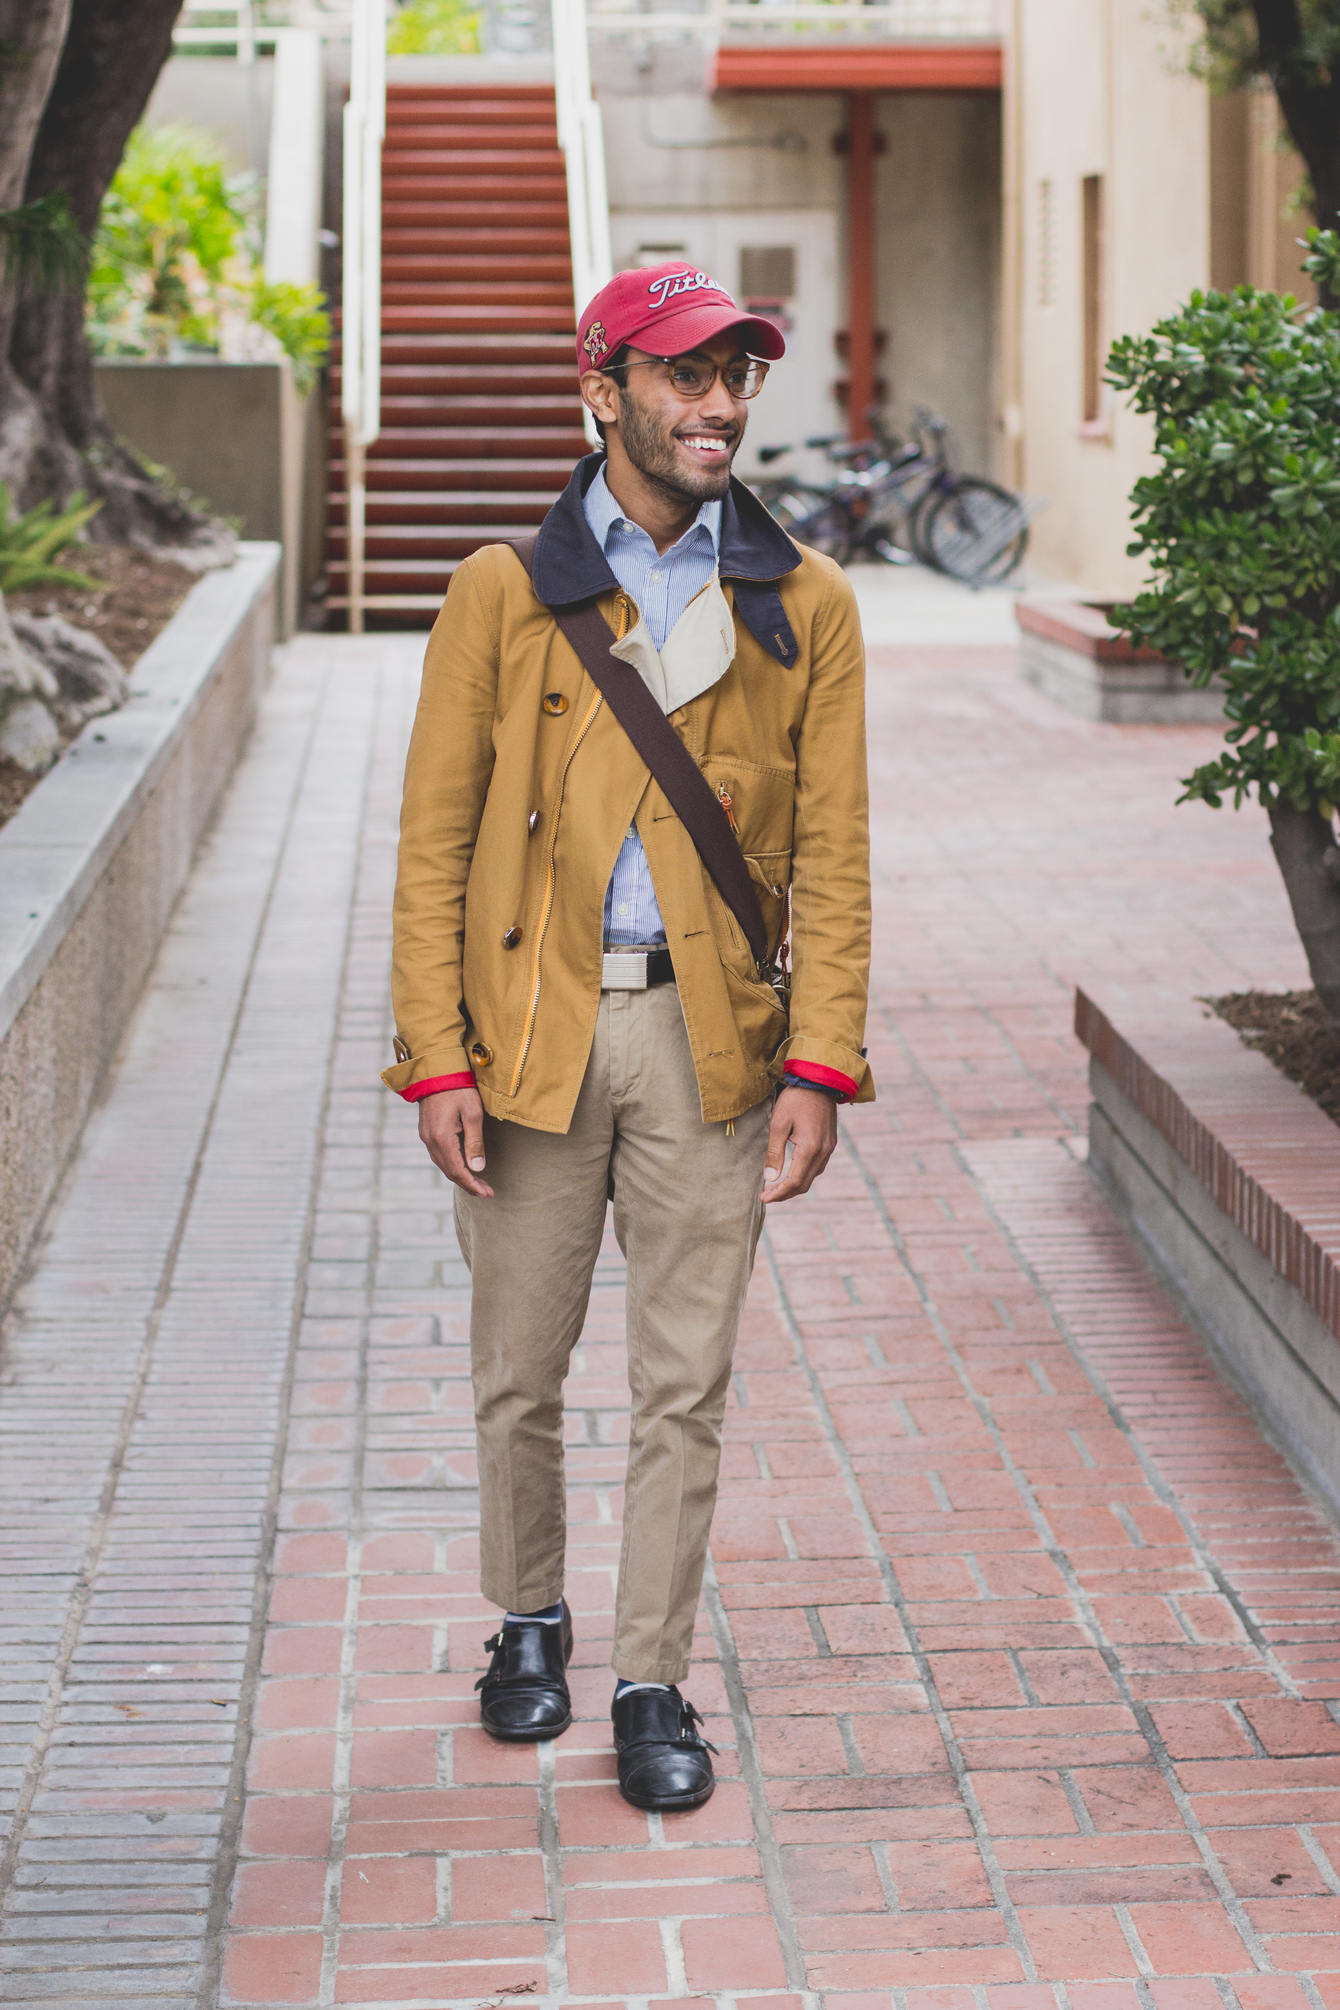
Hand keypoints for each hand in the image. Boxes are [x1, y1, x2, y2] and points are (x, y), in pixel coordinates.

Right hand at [418, 1085, 493, 1197]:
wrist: (437, 1069)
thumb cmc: (458, 1088)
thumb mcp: (473, 1113)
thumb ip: (475, 1142)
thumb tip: (478, 1169)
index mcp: (441, 1137)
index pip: (458, 1170)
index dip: (473, 1184)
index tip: (488, 1193)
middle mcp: (430, 1140)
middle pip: (449, 1171)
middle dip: (468, 1184)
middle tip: (486, 1192)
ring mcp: (426, 1136)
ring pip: (443, 1165)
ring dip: (460, 1177)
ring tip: (477, 1185)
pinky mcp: (427, 1131)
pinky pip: (438, 1156)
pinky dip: (451, 1166)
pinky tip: (462, 1168)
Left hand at [762, 1086, 837, 1203]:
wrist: (819, 1081)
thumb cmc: (795, 1099)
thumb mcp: (778, 1123)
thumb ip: (774, 1152)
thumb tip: (770, 1178)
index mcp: (810, 1148)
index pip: (794, 1181)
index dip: (778, 1193)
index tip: (763, 1198)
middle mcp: (823, 1152)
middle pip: (804, 1184)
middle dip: (784, 1193)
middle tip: (766, 1195)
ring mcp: (829, 1148)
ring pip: (811, 1177)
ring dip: (794, 1185)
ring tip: (775, 1186)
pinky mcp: (830, 1143)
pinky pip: (817, 1167)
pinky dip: (803, 1175)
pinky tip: (790, 1172)